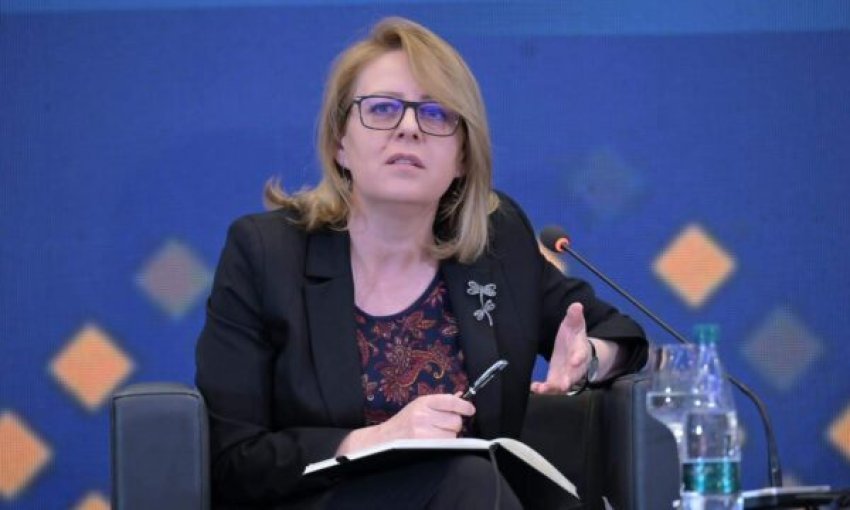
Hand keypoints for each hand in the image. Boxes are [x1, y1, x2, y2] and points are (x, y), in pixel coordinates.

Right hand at [336, 393, 474, 454]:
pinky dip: (444, 444)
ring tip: (435, 434)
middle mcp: (423, 415)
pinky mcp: (424, 445)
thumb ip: (440, 402)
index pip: (450, 401)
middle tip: (443, 425)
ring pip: (452, 434)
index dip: (463, 405)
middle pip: (455, 420)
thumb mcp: (419, 405)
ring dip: (449, 435)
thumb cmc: (404, 422)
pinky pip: (446, 444)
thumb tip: (461, 396)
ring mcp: (423, 432)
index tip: (470, 409)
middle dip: (453, 423)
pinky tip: (434, 442)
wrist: (385, 439)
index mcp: (423, 402)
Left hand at [530, 302, 590, 393]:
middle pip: (573, 375)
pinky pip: (551, 388)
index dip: (579, 357)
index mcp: (580, 351)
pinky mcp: (556, 379)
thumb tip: (576, 305)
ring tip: (541, 390)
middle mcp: (574, 367)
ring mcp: (565, 375)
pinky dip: (543, 390)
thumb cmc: (575, 337)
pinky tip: (534, 388)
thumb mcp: (575, 324)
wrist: (576, 351)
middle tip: (561, 384)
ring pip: (562, 385)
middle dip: (567, 379)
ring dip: (552, 389)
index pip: (581, 354)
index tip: (575, 360)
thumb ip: (574, 316)